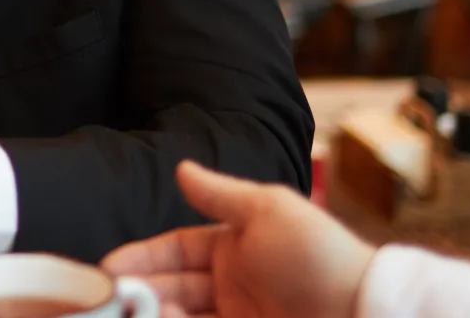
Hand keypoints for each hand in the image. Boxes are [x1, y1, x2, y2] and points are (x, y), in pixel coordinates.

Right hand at [102, 161, 373, 317]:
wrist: (362, 312)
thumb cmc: (319, 256)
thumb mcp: (269, 211)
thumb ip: (220, 194)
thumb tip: (181, 167)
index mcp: (235, 248)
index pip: (175, 251)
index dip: (141, 258)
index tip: (109, 268)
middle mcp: (231, 287)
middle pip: (171, 290)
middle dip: (138, 294)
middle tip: (108, 301)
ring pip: (180, 316)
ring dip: (153, 314)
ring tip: (134, 313)